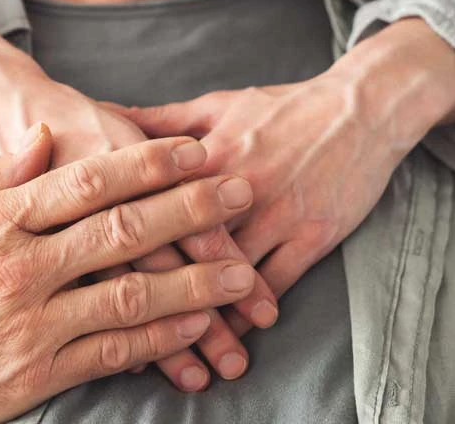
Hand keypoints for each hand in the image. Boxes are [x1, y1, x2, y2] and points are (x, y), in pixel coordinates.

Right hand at [0, 0, 277, 388]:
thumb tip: (42, 142)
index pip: (89, 181)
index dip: (151, 164)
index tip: (196, 150)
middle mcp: (19, 268)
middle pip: (124, 231)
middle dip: (193, 210)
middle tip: (243, 193)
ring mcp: (30, 325)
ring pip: (131, 296)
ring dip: (196, 283)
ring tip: (242, 274)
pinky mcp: (34, 377)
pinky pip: (111, 354)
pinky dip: (159, 340)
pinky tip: (193, 327)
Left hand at [118, 19, 454, 328]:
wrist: (361, 106)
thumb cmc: (283, 105)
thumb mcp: (218, 104)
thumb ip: (160, 119)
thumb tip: (105, 114)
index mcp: (207, 155)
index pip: (155, 205)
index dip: (123, 243)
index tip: (93, 278)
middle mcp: (240, 189)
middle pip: (190, 249)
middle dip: (157, 293)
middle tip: (124, 335)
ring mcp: (279, 214)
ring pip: (232, 275)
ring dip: (207, 314)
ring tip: (177, 350)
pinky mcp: (313, 235)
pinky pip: (278, 282)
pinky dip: (252, 311)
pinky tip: (232, 334)